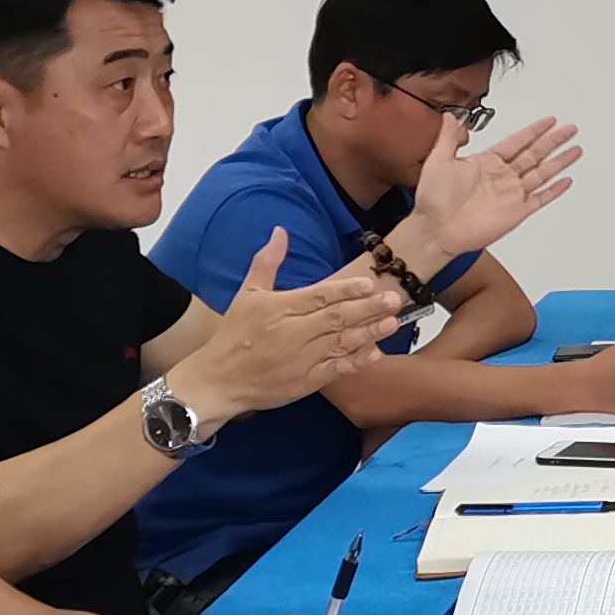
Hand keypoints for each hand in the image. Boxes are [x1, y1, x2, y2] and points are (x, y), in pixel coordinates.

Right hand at [168, 231, 404, 424]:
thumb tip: (280, 232)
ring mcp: (302, 359)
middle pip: (337, 318)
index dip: (347, 289)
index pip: (320, 296)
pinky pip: (336, 370)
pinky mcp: (306, 382)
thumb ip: (267, 262)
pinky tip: (376, 354)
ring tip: (392, 323)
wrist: (219, 380)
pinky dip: (356, 362)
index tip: (370, 283)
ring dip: (369, 333)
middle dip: (368, 308)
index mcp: (281, 308)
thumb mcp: (247, 294)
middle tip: (395, 299)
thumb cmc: (234, 335)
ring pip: (341, 343)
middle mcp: (294, 333)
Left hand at [391, 113, 578, 270]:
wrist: (436, 230)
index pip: (517, 142)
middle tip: (570, 129)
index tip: (549, 121)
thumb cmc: (433, 199)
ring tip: (575, 150)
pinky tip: (566, 181)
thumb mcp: (438, 160)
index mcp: (487, 162)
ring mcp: (511, 194)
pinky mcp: (516, 212)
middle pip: (535, 154)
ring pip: (542, 173)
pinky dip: (554, 190)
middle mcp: (502, 176)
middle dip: (554, 141)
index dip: (534, 131)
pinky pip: (540, 199)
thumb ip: (449, 137)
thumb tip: (451, 115)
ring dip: (559, 161)